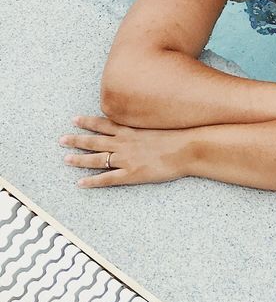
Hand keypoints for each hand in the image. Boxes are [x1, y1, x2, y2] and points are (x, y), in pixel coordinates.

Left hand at [61, 115, 188, 187]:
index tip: (75, 119)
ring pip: (97, 159)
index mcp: (131, 129)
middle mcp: (125, 142)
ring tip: (66, 159)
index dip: (88, 122)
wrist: (188, 148)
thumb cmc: (179, 134)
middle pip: (95, 141)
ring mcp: (126, 159)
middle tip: (61, 140)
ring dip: (80, 159)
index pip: (104, 124)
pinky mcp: (131, 174)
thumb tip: (141, 118)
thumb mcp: (160, 122)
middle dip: (77, 140)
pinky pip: (107, 179)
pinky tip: (81, 183)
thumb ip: (146, 122)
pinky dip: (93, 181)